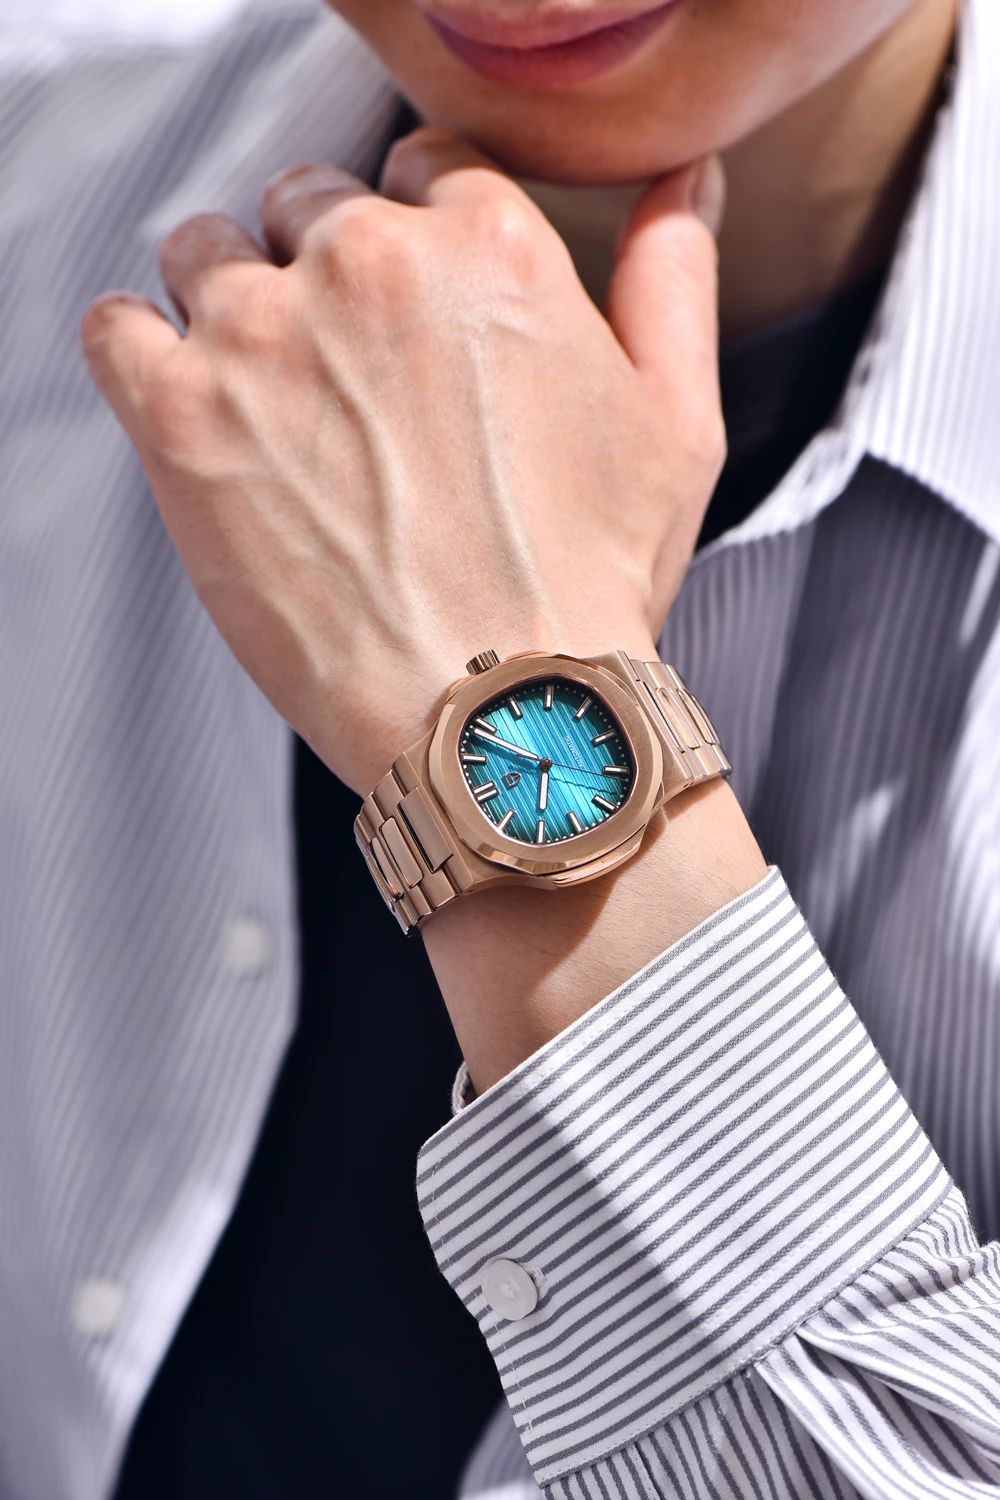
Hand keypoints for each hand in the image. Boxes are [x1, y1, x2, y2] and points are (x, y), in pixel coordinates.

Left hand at [81, 128, 724, 795]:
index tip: (411, 312)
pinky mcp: (182, 415)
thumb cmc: (588, 586)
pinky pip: (118, 329)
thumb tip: (683, 183)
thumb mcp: (677, 424)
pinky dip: (142, 353)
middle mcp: (370, 261)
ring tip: (276, 407)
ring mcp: (264, 333)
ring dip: (232, 306)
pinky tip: (193, 408)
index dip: (416, 235)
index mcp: (490, 245)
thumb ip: (673, 281)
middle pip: (308, 206)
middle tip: (354, 386)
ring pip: (208, 253)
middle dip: (327, 274)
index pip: (419, 168)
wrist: (499, 710)